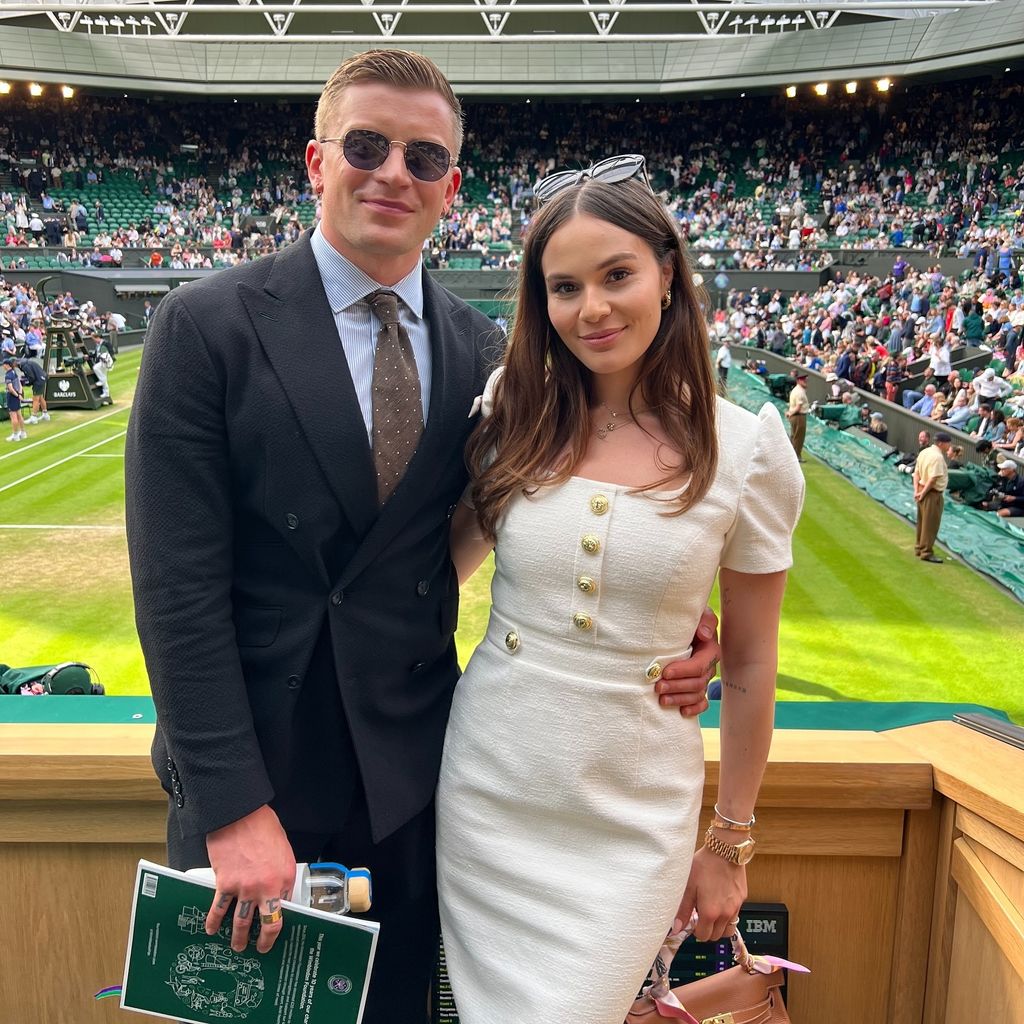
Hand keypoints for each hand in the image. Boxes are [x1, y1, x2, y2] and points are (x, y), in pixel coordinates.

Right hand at [205, 804, 295, 953]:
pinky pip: (218, 909)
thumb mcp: (283, 851)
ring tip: (237, 946)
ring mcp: (244, 888)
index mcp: (284, 878)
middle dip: (263, 941)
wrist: (240, 815)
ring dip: (238, 937)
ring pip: (241, 922)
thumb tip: (280, 893)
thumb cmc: (263, 828)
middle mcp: (266, 887)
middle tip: (259, 949)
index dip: (281, 922)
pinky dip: (214, 922)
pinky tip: (211, 930)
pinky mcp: (225, 884)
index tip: (276, 932)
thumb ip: (282, 875)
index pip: (286, 909)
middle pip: (267, 924)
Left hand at [655, 606, 719, 716]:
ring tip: (662, 700)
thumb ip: (705, 621)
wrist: (686, 628)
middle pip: (696, 683)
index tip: (665, 672)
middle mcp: (709, 667)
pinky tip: (682, 712)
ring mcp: (704, 679)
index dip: (683, 671)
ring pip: (697, 695)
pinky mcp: (698, 688)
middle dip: (677, 687)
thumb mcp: (699, 615)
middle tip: (658, 687)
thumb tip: (704, 634)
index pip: (698, 665)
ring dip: (680, 699)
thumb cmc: (689, 621)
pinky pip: (702, 703)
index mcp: (709, 650)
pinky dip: (694, 709)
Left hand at [676, 845, 746, 942]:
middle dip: (707, 929)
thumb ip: (683, 909)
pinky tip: (720, 899)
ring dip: (719, 925)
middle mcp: (725, 913)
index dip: (696, 930)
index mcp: (710, 912)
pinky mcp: (742, 898)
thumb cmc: (704, 865)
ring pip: (728, 928)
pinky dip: (727, 914)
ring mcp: (736, 907)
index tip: (693, 920)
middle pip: (716, 936)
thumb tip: (677, 928)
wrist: (725, 849)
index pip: (703, 936)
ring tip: (711, 910)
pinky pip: (735, 914)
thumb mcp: (688, 885)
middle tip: (700, 915)